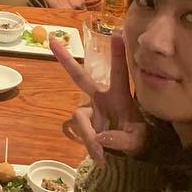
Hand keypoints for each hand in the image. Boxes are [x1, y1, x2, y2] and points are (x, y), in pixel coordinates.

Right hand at [51, 32, 148, 163]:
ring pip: (79, 118)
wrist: (129, 157)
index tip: (117, 34)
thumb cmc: (139, 141)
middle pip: (80, 77)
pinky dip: (90, 146)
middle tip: (52, 41)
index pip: (119, 73)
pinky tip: (101, 158)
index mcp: (119, 96)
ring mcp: (91, 111)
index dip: (117, 55)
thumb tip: (100, 138)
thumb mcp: (138, 142)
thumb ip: (122, 141)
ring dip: (89, 136)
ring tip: (102, 154)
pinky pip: (81, 132)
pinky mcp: (85, 124)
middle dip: (67, 60)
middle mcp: (101, 99)